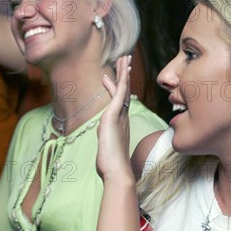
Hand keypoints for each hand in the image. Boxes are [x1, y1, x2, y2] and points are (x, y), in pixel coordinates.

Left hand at [96, 55, 132, 181]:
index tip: (112, 77)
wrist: (117, 172)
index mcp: (120, 125)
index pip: (120, 103)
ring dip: (124, 72)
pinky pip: (120, 93)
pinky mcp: (113, 116)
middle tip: (125, 60)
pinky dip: (121, 80)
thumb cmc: (112, 167)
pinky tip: (121, 69)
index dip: (117, 88)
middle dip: (124, 75)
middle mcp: (123, 118)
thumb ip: (106, 150)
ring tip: (124, 58)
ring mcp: (120, 116)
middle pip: (125, 92)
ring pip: (124, 89)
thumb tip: (105, 155)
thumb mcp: (107, 154)